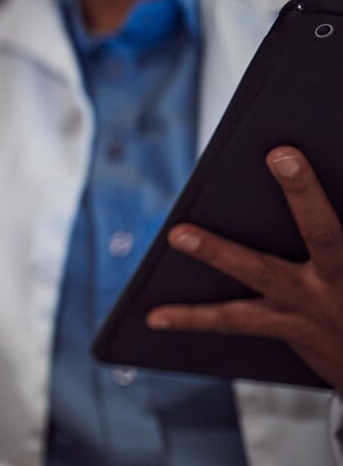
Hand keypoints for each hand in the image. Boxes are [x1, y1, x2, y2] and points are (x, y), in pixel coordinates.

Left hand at [146, 146, 342, 391]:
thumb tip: (329, 172)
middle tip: (281, 156)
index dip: (332, 189)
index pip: (342, 222)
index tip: (319, 152)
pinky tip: (154, 315)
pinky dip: (191, 318)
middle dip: (304, 191)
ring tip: (178, 234)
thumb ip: (332, 232)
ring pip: (259, 271)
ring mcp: (309, 304)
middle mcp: (338, 278)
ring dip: (216, 250)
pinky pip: (231, 321)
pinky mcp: (286, 328)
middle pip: (324, 230)